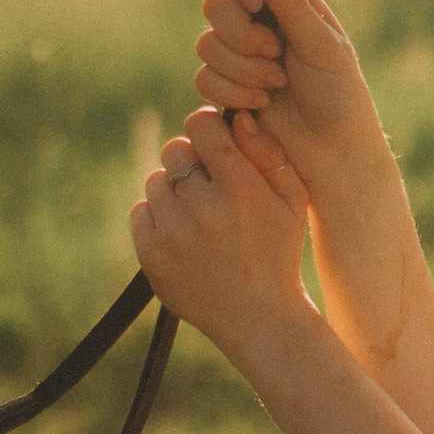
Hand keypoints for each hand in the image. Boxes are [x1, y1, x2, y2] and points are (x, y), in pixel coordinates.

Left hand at [130, 104, 314, 365]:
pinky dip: (158, 217)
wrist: (258, 317)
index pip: (199, 126)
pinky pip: (141, 211)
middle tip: (209, 182)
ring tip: (199, 214)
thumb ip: (268, 152)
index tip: (214, 141)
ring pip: (156, 180)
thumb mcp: (293, 200)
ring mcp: (173, 234)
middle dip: (191, 159)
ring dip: (174, 189)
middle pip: (175, 150)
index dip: (207, 128)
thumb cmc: (279, 250)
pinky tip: (184, 233)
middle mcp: (203, 209)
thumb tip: (237, 116)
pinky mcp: (151, 255)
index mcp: (240, 189)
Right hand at [194, 0, 389, 196]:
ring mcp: (239, 56)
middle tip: (275, 54)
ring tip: (277, 85)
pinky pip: (204, 79)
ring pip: (206, 45)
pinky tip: (261, 105)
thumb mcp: (323, 47)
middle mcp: (258, 23)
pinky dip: (232, 93)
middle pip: (216, 4)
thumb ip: (294, 6)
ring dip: (242, 70)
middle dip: (242, 36)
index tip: (254, 3)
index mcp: (286, 2)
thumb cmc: (339, 95)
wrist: (332, 152)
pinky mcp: (226, 88)